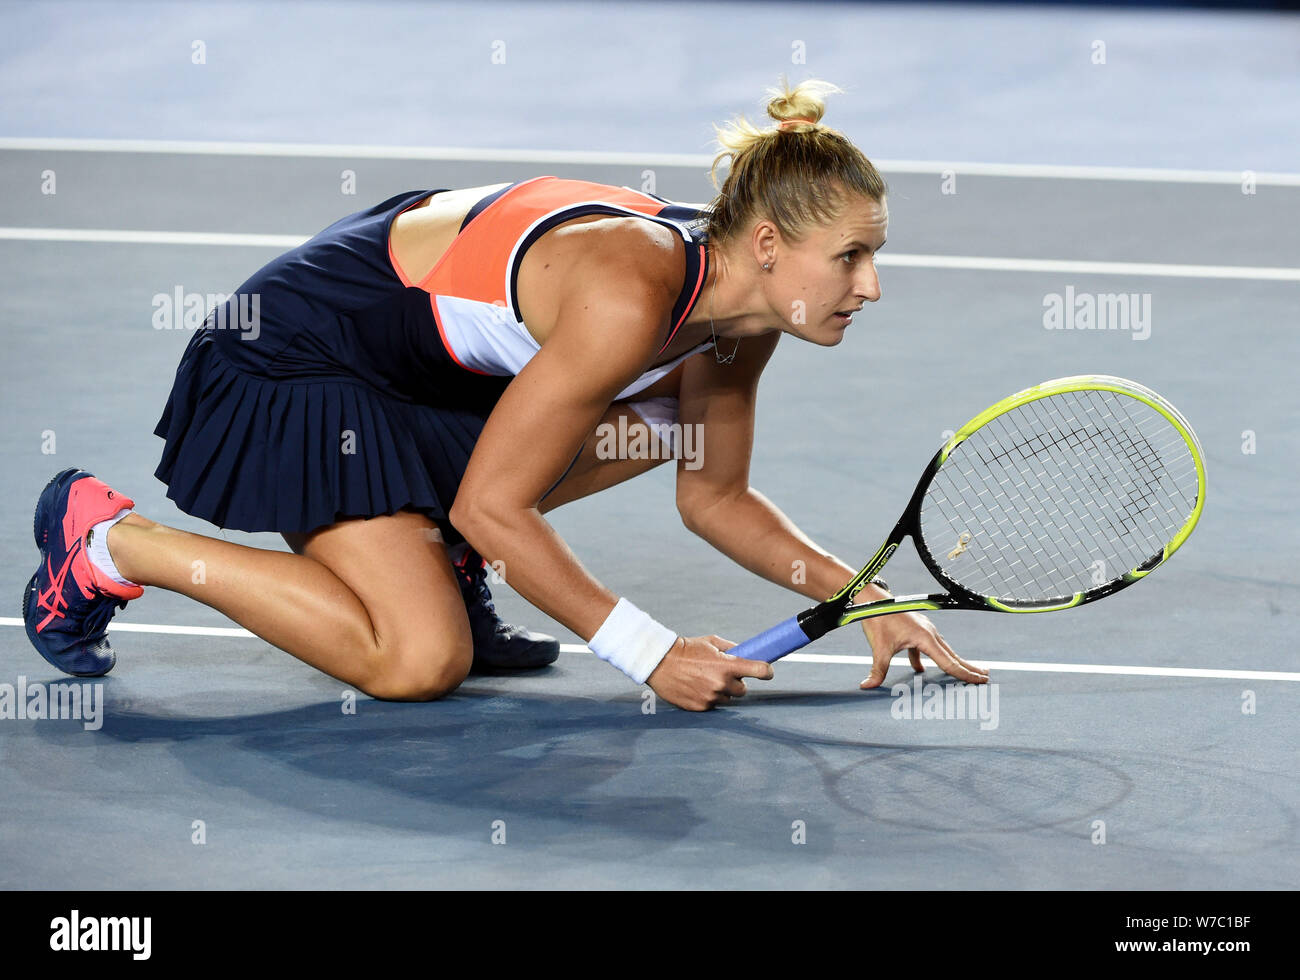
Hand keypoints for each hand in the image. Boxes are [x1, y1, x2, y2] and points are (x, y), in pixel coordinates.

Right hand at [646, 634, 774, 710]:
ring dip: (722, 692)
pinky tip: (696, 687)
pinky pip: (713, 705)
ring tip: (705, 680)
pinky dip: (708, 698)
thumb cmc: (687, 649)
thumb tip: (747, 654)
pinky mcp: (701, 707)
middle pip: (743, 690)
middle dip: (736, 683)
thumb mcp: (712, 642)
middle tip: (723, 675)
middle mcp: (721, 683)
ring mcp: (711, 697)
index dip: (767, 671)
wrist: (660, 662)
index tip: (767, 672)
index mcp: (727, 665)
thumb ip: (732, 649)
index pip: (760, 671)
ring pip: (727, 699)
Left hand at [858, 612, 987, 689]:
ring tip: (966, 671)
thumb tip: (866, 686)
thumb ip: (877, 670)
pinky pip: (926, 647)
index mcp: (925, 638)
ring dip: (954, 662)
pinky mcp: (916, 629)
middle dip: (970, 668)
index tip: (980, 681)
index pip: (949, 662)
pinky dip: (928, 659)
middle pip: (953, 655)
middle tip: (986, 678)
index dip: (965, 674)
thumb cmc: (878, 619)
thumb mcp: (878, 648)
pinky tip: (921, 670)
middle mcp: (929, 633)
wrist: (872, 599)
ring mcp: (924, 629)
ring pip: (943, 650)